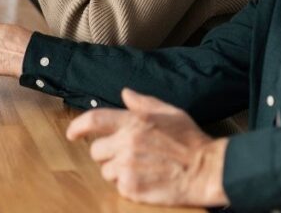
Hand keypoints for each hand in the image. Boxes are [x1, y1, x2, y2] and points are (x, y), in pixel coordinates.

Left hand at [66, 89, 229, 207]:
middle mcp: (127, 142)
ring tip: (142, 169)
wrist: (208, 169)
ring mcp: (128, 166)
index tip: (72, 133)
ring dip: (118, 172)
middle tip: (128, 156)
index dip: (78, 126)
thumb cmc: (191, 141)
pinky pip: (118, 187)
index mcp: (134, 121)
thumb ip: (144, 103)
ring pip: (106, 171)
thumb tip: (126, 93)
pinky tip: (147, 180)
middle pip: (96, 151)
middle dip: (108, 154)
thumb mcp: (170, 113)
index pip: (94, 120)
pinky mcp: (132, 187)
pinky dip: (129, 186)